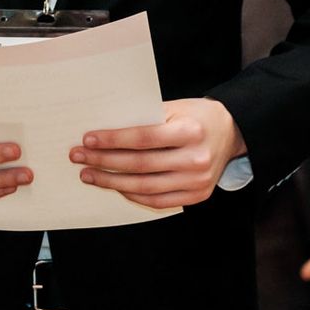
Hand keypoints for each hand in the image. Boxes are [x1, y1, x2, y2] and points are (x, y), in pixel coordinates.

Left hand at [70, 98, 243, 208]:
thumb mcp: (173, 108)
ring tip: (89, 175)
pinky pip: (158, 201)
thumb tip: (102, 132)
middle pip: (140, 165)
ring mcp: (198, 181)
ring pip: (145, 187)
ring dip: (112, 182)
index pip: (143, 138)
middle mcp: (196, 158)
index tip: (87, 140)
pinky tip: (115, 187)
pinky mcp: (198, 195)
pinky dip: (133, 195)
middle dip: (103, 162)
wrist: (230, 131)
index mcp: (190, 131)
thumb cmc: (195, 116)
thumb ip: (143, 119)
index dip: (112, 140)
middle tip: (78, 158)